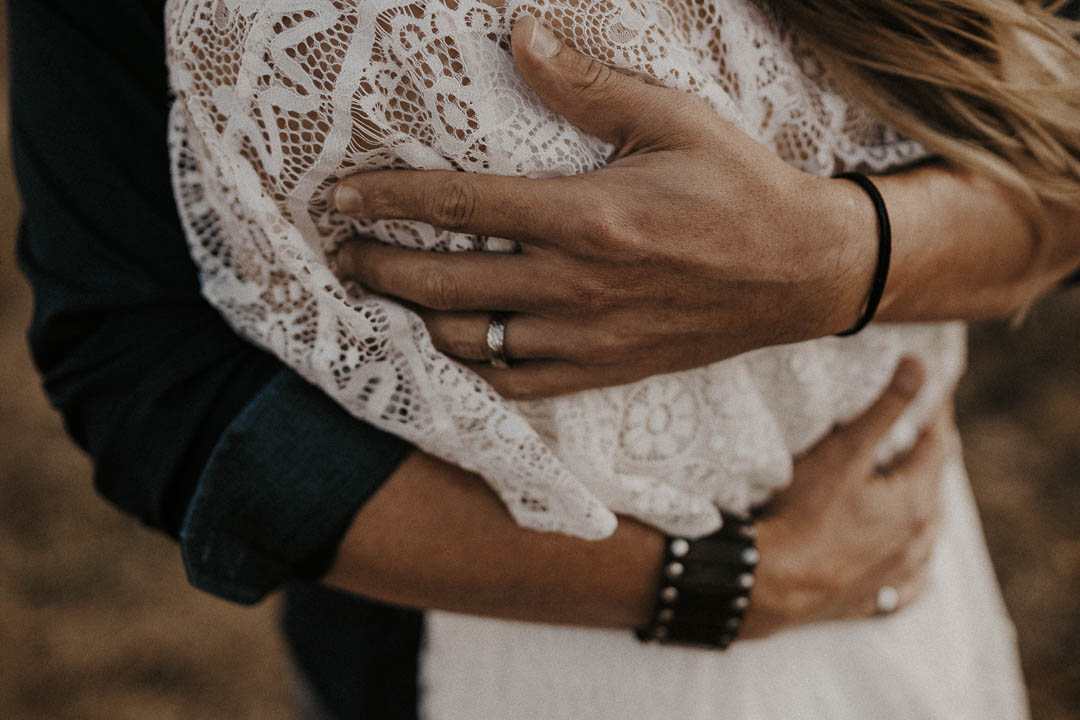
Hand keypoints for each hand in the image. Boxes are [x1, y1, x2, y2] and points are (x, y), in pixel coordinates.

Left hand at [333, 16, 873, 399]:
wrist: (799, 274)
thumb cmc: (738, 190)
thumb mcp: (672, 120)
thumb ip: (588, 87)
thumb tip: (521, 37)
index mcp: (585, 217)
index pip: (460, 207)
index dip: (390, 200)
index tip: (342, 197)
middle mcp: (575, 286)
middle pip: (444, 284)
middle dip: (379, 269)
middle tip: (346, 255)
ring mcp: (586, 338)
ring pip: (471, 342)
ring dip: (419, 318)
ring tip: (394, 296)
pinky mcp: (604, 371)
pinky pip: (515, 384)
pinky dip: (474, 367)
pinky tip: (458, 343)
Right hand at [742, 357, 946, 637]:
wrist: (771, 585)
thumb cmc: (804, 514)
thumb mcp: (844, 452)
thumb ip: (884, 408)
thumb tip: (919, 365)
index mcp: (915, 502)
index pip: (937, 445)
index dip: (934, 414)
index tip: (933, 390)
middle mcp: (917, 541)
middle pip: (934, 489)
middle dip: (928, 457)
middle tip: (920, 432)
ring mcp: (898, 575)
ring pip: (927, 534)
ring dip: (922, 506)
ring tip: (914, 487)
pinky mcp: (875, 599)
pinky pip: (910, 581)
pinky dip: (913, 563)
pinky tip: (910, 560)